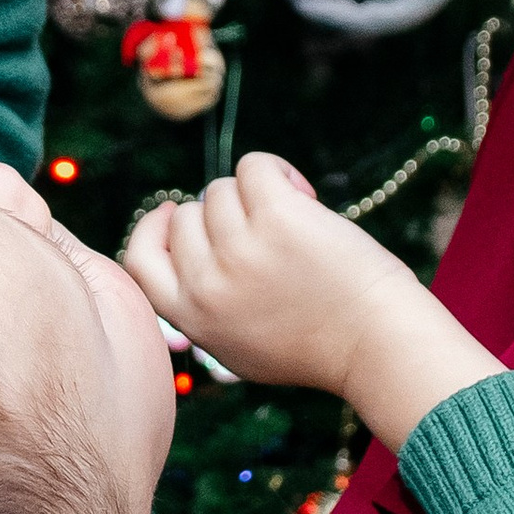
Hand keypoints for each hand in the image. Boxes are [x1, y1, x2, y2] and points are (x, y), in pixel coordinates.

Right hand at [121, 154, 502, 448]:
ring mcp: (239, 249)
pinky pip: (255, 166)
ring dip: (255, 197)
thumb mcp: (237, 347)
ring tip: (294, 223)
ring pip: (222, 190)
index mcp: (191, 319)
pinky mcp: (277, 217)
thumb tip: (180, 246)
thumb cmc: (316, 347)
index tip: (174, 214)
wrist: (377, 345)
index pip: (137, 260)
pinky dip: (277, 171)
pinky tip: (303, 194)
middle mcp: (207, 284)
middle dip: (224, 216)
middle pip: (188, 216)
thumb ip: (201, 308)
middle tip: (266, 234)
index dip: (154, 230)